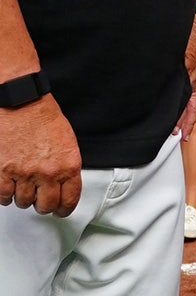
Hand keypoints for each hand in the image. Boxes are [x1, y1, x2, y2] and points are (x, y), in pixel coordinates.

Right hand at [0, 96, 82, 216]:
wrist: (22, 104)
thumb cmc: (44, 118)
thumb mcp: (67, 143)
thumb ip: (66, 167)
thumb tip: (63, 185)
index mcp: (68, 165)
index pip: (69, 199)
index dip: (64, 209)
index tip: (60, 210)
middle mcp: (48, 172)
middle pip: (45, 205)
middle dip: (43, 205)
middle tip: (40, 200)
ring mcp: (24, 173)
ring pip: (23, 202)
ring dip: (23, 197)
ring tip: (23, 187)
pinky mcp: (3, 172)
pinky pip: (3, 196)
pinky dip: (5, 195)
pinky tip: (8, 186)